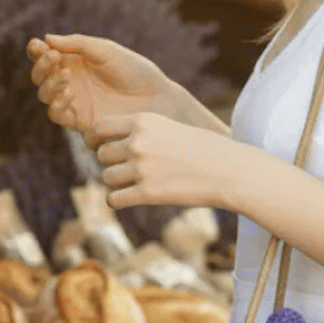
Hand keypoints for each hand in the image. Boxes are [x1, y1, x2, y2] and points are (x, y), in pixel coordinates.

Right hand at [27, 33, 173, 133]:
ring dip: (48, 83)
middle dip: (41, 66)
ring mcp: (74, 101)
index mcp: (75, 61)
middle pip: (40, 75)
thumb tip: (45, 39)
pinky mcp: (79, 120)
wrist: (155, 98)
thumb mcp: (106, 50)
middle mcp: (70, 81)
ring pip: (45, 94)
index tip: (38, 45)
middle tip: (53, 58)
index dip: (37, 51)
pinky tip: (69, 93)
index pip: (46, 55)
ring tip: (65, 75)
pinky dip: (57, 102)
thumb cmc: (134, 70)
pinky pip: (56, 113)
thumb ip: (77, 44)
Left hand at [88, 112, 243, 211]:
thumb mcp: (171, 127)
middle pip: (102, 155)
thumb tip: (118, 144)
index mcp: (143, 121)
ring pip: (107, 178)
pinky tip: (129, 199)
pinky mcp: (147, 193)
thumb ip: (143, 132)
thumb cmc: (206, 149)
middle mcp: (138, 143)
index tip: (95, 146)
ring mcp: (141, 168)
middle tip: (125, 169)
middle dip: (110, 163)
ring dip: (117, 183)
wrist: (230, 171)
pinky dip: (118, 201)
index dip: (93, 139)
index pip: (99, 127)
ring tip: (135, 184)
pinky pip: (114, 199)